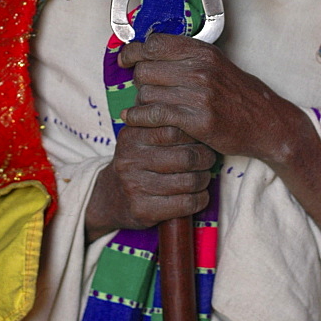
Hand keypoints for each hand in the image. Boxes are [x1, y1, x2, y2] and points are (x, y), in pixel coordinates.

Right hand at [85, 122, 215, 242]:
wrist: (111, 197)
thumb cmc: (137, 162)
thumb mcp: (139, 135)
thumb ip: (160, 121)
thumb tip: (196, 110)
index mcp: (131, 136)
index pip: (174, 129)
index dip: (196, 134)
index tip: (202, 138)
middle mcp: (130, 159)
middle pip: (186, 156)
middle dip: (205, 158)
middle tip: (209, 159)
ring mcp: (135, 186)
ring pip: (189, 181)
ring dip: (204, 179)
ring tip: (203, 177)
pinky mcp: (143, 210)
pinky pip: (185, 204)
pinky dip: (200, 199)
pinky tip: (199, 195)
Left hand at [119, 33, 320, 240]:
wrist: (266, 123)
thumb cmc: (238, 94)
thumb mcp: (216, 64)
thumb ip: (186, 56)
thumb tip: (149, 49)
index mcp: (202, 51)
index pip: (154, 43)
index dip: (134, 51)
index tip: (126, 59)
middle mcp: (200, 69)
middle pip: (145, 68)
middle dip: (138, 79)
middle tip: (143, 87)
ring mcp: (199, 94)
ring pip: (147, 92)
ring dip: (141, 101)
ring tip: (146, 106)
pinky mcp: (198, 120)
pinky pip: (155, 114)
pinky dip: (139, 117)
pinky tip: (134, 119)